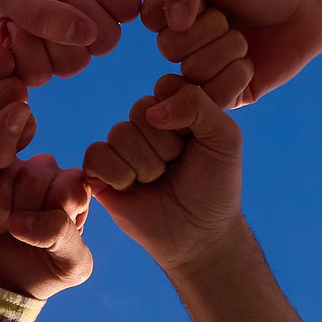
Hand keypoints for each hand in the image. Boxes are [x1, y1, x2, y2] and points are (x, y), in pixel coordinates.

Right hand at [0, 0, 142, 84]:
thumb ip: (37, 18)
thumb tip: (87, 37)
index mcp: (30, 45)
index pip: (41, 73)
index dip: (31, 48)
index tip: (15, 14)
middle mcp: (64, 36)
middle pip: (77, 63)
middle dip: (62, 28)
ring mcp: (93, 14)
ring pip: (108, 41)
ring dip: (86, 8)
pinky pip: (129, 10)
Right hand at [0, 154, 94, 299]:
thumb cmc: (35, 272)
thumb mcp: (69, 266)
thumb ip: (65, 237)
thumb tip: (23, 221)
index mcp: (72, 188)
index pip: (70, 187)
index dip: (51, 220)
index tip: (45, 240)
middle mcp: (42, 170)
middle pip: (33, 178)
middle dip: (20, 220)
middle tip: (15, 235)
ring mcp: (6, 167)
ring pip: (0, 179)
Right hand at [83, 77, 244, 273]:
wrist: (198, 234)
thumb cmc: (215, 186)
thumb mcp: (225, 138)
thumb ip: (199, 105)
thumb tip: (153, 110)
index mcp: (176, 109)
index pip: (166, 86)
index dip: (183, 115)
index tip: (197, 141)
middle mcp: (146, 124)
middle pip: (141, 109)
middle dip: (165, 145)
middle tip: (177, 166)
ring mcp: (122, 147)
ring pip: (120, 134)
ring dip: (146, 166)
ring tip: (158, 181)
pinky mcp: (99, 171)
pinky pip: (97, 155)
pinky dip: (119, 175)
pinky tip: (133, 189)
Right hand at [142, 0, 321, 108]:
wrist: (311, 5)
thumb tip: (172, 23)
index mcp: (176, 10)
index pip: (150, 17)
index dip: (177, 10)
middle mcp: (184, 43)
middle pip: (169, 47)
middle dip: (209, 30)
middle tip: (232, 20)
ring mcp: (203, 72)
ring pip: (192, 73)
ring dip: (227, 51)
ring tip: (246, 40)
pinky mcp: (225, 97)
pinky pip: (212, 100)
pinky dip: (234, 77)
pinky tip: (250, 64)